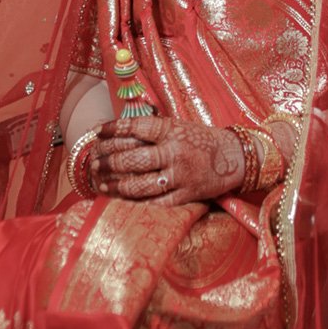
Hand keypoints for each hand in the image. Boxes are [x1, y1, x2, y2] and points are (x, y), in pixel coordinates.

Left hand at [89, 115, 245, 203]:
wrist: (235, 157)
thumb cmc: (201, 140)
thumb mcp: (178, 126)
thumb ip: (152, 130)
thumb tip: (116, 132)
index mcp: (171, 130)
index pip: (134, 127)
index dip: (112, 129)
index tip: (97, 132)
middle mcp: (174, 151)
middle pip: (131, 158)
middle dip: (106, 162)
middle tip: (93, 164)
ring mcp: (180, 175)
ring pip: (138, 184)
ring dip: (115, 185)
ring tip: (100, 184)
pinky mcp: (185, 196)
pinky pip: (155, 202)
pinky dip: (134, 202)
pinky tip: (120, 200)